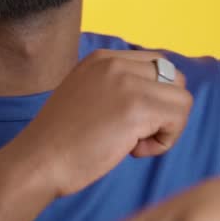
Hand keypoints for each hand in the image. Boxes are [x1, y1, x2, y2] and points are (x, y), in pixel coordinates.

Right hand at [14, 49, 192, 199]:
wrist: (37, 162)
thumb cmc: (58, 142)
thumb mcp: (84, 96)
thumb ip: (114, 87)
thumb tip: (156, 98)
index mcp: (102, 58)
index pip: (156, 64)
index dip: (154, 97)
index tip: (127, 120)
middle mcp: (115, 63)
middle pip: (174, 79)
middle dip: (164, 110)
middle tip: (134, 134)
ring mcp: (127, 83)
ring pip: (182, 100)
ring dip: (166, 128)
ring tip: (133, 143)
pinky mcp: (137, 108)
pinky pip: (178, 119)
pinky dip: (164, 142)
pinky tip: (132, 151)